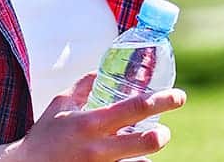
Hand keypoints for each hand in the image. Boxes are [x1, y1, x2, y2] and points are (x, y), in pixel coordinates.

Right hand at [12, 71, 186, 161]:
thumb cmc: (44, 136)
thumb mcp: (60, 104)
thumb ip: (83, 86)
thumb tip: (101, 70)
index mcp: (91, 123)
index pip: (136, 107)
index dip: (162, 100)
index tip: (179, 96)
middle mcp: (98, 148)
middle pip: (146, 142)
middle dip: (161, 136)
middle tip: (163, 131)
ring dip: (145, 157)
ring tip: (140, 150)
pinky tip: (130, 160)